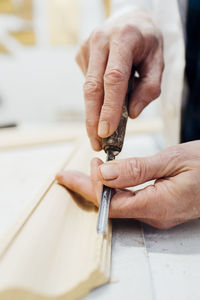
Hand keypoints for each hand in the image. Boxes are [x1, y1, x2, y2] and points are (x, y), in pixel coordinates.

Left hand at [56, 141, 199, 228]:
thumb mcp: (173, 160)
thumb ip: (139, 169)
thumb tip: (106, 173)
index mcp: (158, 205)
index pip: (112, 203)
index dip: (95, 185)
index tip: (94, 161)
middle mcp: (154, 215)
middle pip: (110, 206)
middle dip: (86, 188)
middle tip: (66, 176)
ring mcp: (156, 213)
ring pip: (118, 203)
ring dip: (98, 188)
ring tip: (79, 175)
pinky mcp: (158, 207)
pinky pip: (128, 201)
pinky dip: (114, 188)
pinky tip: (107, 180)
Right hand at [76, 10, 163, 150]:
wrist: (129, 20)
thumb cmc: (146, 42)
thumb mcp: (158, 61)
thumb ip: (149, 88)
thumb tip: (131, 114)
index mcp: (123, 39)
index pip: (113, 79)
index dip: (109, 107)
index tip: (105, 132)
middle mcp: (101, 40)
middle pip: (92, 87)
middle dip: (92, 119)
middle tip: (96, 143)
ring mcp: (87, 47)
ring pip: (88, 88)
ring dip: (94, 111)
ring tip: (103, 126)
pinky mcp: (81, 53)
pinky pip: (88, 82)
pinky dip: (97, 95)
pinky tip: (107, 91)